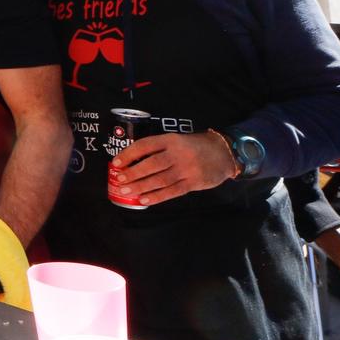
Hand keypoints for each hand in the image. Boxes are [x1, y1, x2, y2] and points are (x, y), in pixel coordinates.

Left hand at [111, 133, 238, 205]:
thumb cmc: (194, 146)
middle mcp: (177, 154)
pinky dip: (157, 197)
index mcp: (170, 140)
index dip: (128, 154)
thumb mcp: (177, 140)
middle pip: (151, 164)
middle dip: (133, 173)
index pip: (145, 146)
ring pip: (160, 180)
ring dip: (141, 187)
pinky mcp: (194, 183)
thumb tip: (133, 161)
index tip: (115, 162)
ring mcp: (186, 169)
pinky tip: (144, 200)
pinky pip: (172, 191)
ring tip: (126, 192)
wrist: (224, 153)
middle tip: (119, 180)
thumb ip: (159, 148)